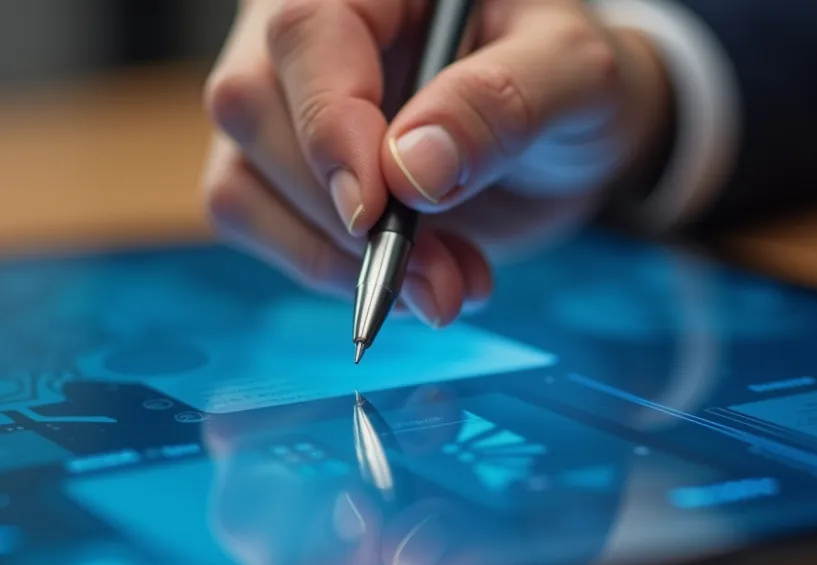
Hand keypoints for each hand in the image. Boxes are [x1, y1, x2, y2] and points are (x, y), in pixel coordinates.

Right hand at [202, 0, 671, 326]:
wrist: (563, 136)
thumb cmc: (567, 82)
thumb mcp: (576, 76)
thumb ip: (504, 102)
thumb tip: (412, 168)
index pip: (307, 32)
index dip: (328, 126)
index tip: (375, 212)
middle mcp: (306, 26)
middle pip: (254, 108)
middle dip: (343, 217)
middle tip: (438, 277)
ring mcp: (278, 97)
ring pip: (240, 178)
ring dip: (334, 259)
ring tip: (442, 286)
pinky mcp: (269, 165)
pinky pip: (249, 219)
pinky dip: (324, 270)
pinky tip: (407, 281)